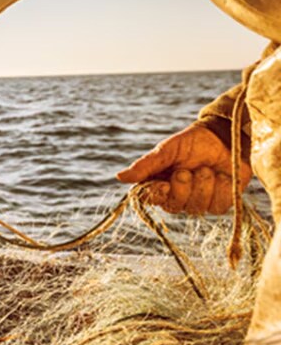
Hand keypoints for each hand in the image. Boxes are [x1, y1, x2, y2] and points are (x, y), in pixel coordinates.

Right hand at [116, 123, 251, 214]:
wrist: (224, 137)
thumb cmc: (192, 142)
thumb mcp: (167, 150)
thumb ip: (146, 165)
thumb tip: (119, 177)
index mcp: (160, 184)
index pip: (151, 199)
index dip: (158, 194)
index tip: (164, 184)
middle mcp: (177, 197)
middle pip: (175, 206)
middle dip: (182, 187)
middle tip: (187, 170)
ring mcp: (198, 203)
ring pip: (197, 207)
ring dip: (203, 184)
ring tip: (207, 169)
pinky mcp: (219, 204)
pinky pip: (218, 206)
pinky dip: (221, 188)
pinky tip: (222, 175)